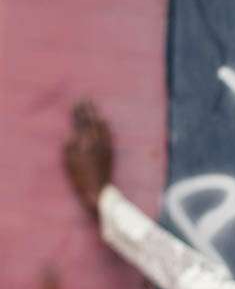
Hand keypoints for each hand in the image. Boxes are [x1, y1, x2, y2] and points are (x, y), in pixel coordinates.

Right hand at [63, 100, 112, 215]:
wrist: (98, 189)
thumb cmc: (80, 177)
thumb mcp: (69, 162)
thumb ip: (70, 146)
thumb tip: (72, 134)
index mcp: (84, 143)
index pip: (81, 123)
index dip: (79, 112)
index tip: (77, 102)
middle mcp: (96, 142)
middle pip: (92, 122)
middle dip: (88, 110)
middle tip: (86, 99)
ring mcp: (105, 147)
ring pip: (102, 126)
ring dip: (97, 115)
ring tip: (95, 108)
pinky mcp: (110, 152)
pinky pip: (108, 135)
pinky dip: (106, 126)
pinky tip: (105, 123)